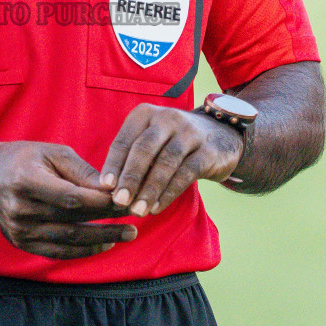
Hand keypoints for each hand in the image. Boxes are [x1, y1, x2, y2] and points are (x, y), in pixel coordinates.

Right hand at [0, 141, 133, 259]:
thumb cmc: (23, 159)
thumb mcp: (51, 152)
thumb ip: (81, 171)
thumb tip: (112, 188)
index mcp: (26, 181)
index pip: (70, 198)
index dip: (100, 202)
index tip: (125, 199)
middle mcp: (20, 209)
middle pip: (72, 220)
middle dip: (107, 219)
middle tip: (136, 217)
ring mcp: (19, 230)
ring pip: (68, 240)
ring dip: (101, 239)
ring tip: (128, 234)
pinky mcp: (21, 243)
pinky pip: (57, 252)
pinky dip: (83, 251)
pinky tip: (104, 244)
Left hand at [99, 104, 242, 217]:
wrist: (221, 136)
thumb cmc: (173, 143)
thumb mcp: (151, 142)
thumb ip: (131, 159)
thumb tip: (106, 188)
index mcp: (146, 114)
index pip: (125, 140)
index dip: (113, 164)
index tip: (104, 186)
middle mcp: (167, 118)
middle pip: (144, 149)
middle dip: (130, 177)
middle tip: (119, 201)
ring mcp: (190, 133)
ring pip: (165, 162)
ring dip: (149, 189)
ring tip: (137, 210)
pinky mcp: (208, 150)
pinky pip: (186, 173)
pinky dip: (169, 193)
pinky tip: (156, 207)